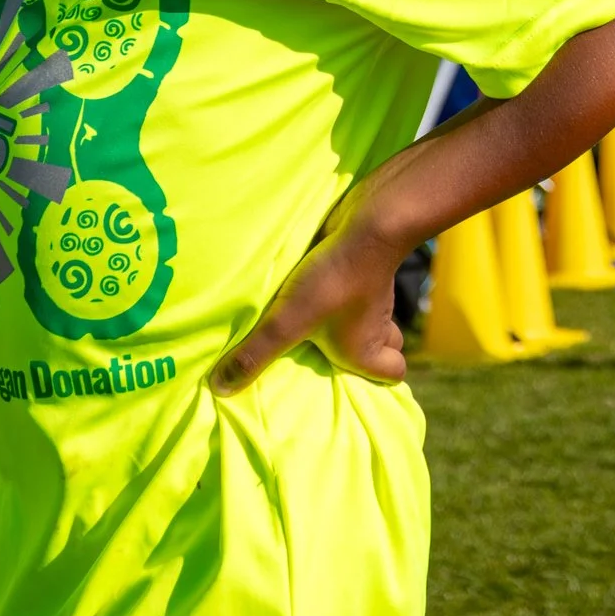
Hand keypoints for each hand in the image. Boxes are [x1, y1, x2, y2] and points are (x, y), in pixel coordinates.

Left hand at [212, 217, 406, 393]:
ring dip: (355, 318)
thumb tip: (220, 390)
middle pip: (387, 345)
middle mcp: (377, 324)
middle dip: (368, 348)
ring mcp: (375, 294)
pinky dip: (347, 289)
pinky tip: (319, 284)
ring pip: (374, 315)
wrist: (366, 226)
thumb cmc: (333, 282)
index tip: (352, 380)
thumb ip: (256, 354)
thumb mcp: (287, 322)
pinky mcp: (365, 268)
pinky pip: (361, 287)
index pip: (394, 374)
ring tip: (321, 319)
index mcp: (366, 348)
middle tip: (334, 350)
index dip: (379, 378)